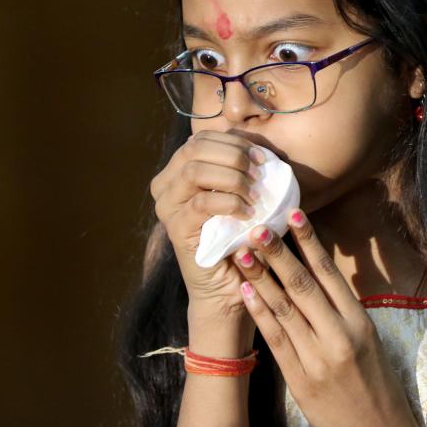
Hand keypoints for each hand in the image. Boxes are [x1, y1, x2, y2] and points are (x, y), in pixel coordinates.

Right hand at [148, 130, 265, 321]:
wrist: (230, 287)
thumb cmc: (240, 237)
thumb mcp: (242, 196)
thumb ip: (243, 170)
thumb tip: (260, 151)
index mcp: (178, 172)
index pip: (202, 139)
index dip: (234, 142)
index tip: (262, 157)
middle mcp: (165, 187)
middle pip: (196, 148)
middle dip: (234, 156)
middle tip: (259, 174)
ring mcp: (167, 208)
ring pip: (196, 170)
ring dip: (232, 178)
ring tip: (255, 194)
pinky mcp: (176, 230)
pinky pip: (202, 204)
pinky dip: (230, 203)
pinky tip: (248, 213)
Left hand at [231, 209, 426, 426]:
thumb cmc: (375, 385)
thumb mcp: (368, 341)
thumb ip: (343, 312)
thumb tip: (316, 275)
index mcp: (360, 321)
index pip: (330, 273)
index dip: (310, 241)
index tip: (293, 215)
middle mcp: (340, 334)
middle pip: (304, 284)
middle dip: (278, 253)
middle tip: (257, 226)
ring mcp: (319, 357)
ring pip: (285, 307)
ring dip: (261, 277)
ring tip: (242, 251)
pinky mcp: (301, 379)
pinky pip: (277, 339)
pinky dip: (260, 312)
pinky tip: (246, 291)